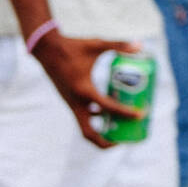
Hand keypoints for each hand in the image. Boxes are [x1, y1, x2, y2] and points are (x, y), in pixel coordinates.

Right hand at [31, 32, 143, 147]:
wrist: (47, 51)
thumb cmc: (72, 47)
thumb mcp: (96, 44)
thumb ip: (118, 45)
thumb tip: (140, 46)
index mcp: (84, 90)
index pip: (108, 108)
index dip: (125, 113)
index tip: (140, 115)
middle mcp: (76, 103)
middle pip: (89, 133)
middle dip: (105, 142)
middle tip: (123, 140)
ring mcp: (71, 104)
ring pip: (85, 127)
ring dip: (100, 132)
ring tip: (119, 130)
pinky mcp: (70, 102)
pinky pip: (83, 116)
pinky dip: (95, 118)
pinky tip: (107, 111)